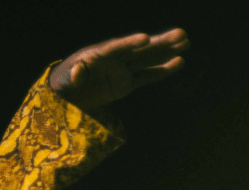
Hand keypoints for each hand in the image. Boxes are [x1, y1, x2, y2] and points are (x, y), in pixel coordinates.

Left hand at [50, 29, 189, 109]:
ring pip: (147, 60)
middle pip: (139, 50)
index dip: (130, 43)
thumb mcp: (64, 79)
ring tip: (186, 42)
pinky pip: (146, 76)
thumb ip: (73, 74)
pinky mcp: (125, 84)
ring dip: (166, 52)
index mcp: (99, 54)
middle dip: (159, 42)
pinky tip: (178, 62)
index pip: (117, 47)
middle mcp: (114, 59)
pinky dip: (161, 70)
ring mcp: (121, 71)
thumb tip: (78, 72)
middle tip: (181, 33)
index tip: (145, 39)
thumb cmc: (62, 83)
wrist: (64, 96)